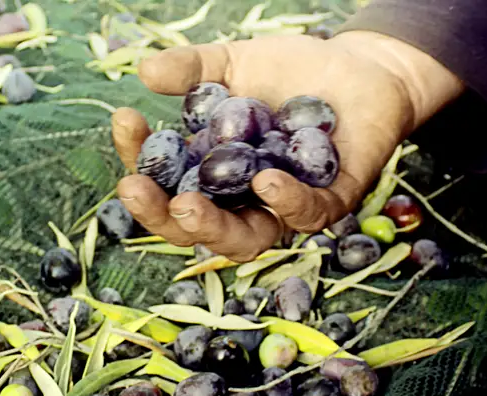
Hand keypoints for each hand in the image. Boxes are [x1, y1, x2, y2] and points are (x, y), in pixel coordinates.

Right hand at [112, 31, 462, 260]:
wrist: (360, 64)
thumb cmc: (290, 72)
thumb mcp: (232, 65)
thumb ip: (192, 70)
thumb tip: (144, 70)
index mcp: (209, 176)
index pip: (163, 183)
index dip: (138, 160)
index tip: (125, 121)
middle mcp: (240, 201)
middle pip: (192, 228)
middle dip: (158, 215)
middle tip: (134, 188)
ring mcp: (283, 207)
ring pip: (243, 239)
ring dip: (210, 228)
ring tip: (185, 205)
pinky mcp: (331, 201)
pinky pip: (306, 215)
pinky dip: (285, 202)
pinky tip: (264, 181)